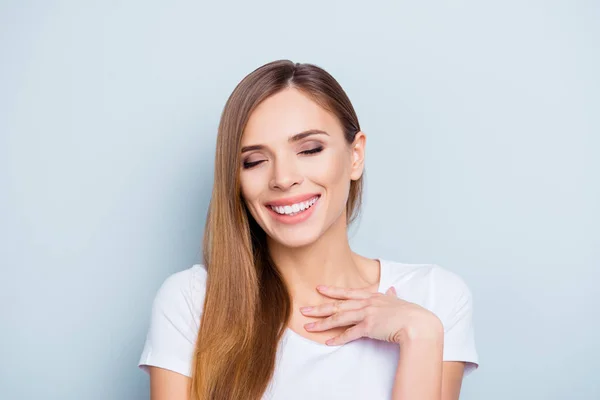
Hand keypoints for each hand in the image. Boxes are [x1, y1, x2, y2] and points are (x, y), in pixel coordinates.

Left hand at [300, 285, 442, 345]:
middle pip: (338, 305)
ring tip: (308, 328)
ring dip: (322, 324)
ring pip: (339, 318)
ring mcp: (367, 313)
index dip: (332, 291)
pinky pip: (349, 334)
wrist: (418, 324)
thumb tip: (392, 289)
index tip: (319, 289)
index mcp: (373, 296)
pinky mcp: (368, 327)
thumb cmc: (411, 314)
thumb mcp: (399, 301)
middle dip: (319, 308)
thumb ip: (392, 296)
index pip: (348, 292)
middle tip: (303, 309)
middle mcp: (367, 303)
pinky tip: (328, 342)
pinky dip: (338, 339)